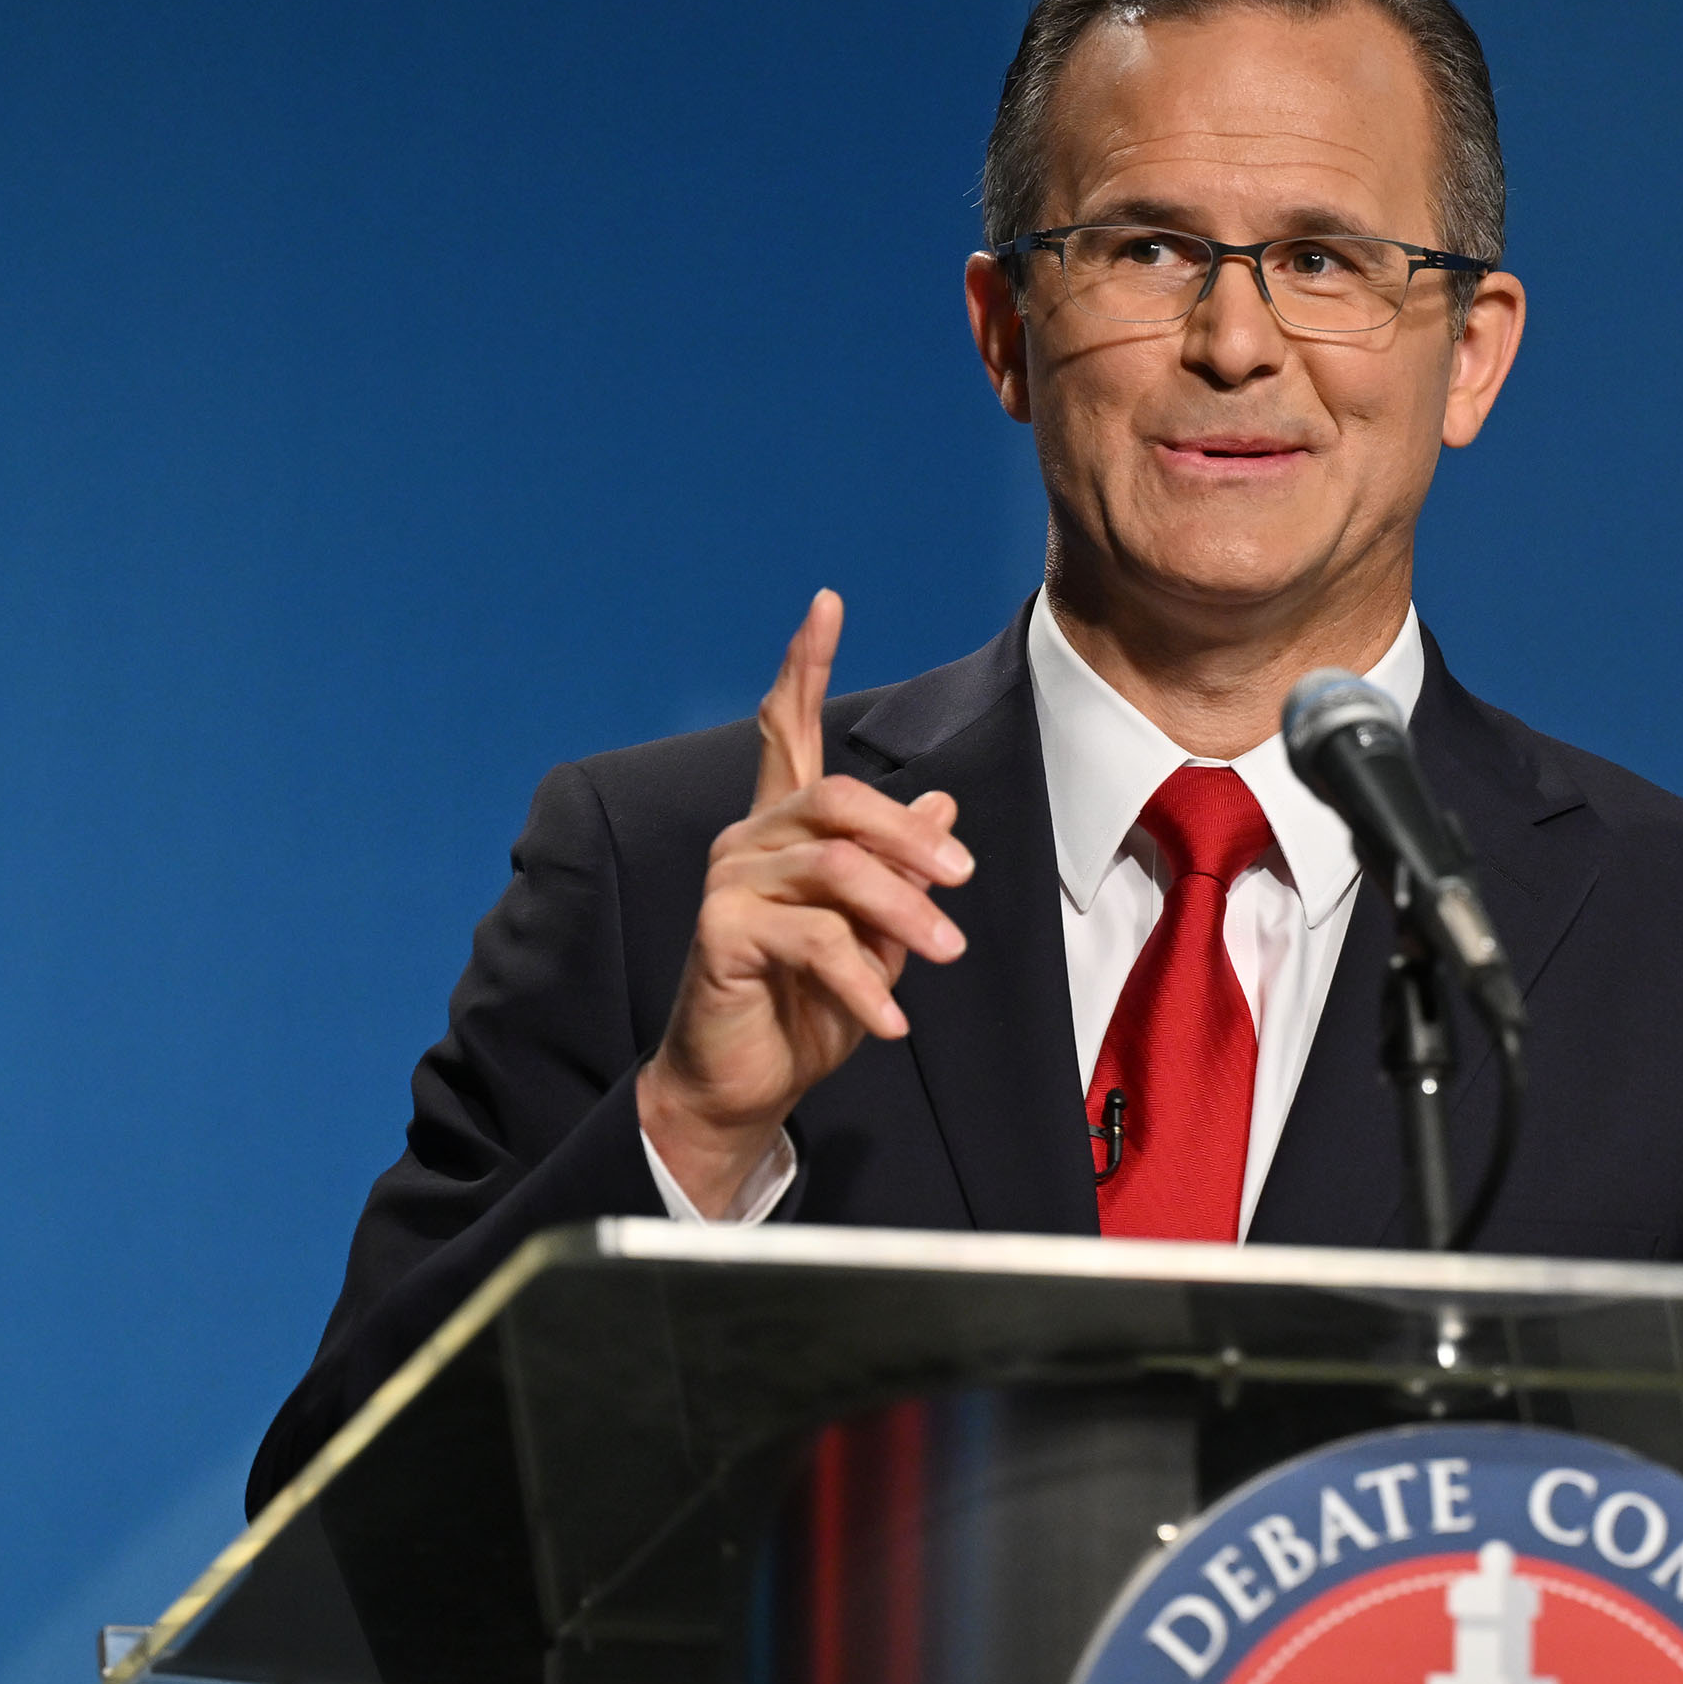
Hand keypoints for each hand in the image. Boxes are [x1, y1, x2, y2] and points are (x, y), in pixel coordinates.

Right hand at [637, 589, 972, 1213]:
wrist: (744, 1082)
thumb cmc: (806, 1006)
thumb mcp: (875, 935)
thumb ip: (898, 872)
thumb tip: (943, 808)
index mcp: (783, 829)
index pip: (787, 729)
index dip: (804, 665)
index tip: (826, 601)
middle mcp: (749, 840)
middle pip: (838, 798)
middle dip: (909, 837)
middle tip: (963, 882)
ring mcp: (730, 882)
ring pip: (836, 869)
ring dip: (904, 913)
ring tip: (947, 954)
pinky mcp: (720, 931)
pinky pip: (814, 939)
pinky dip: (865, 982)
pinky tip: (893, 1021)